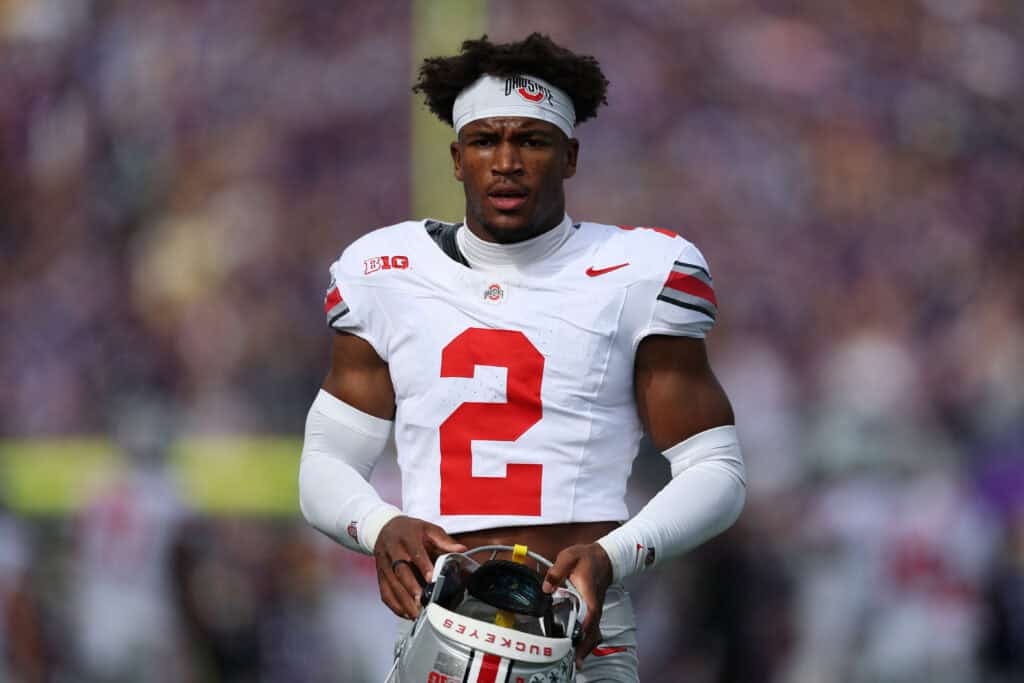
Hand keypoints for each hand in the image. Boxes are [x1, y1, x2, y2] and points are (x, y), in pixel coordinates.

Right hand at [374, 516, 466, 619]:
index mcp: (407, 537)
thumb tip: (461, 549)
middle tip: (422, 600)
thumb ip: (444, 540)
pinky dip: (394, 605)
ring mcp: (384, 563)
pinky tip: (405, 612)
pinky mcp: (380, 574)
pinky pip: (384, 592)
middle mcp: (393, 550)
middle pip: (400, 570)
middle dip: (411, 587)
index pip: (414, 552)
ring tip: (416, 612)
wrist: (384, 527)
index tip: (430, 578)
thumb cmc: (408, 530)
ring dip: (403, 600)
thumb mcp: (427, 528)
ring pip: (391, 584)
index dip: (422, 565)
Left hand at [542, 543, 612, 668]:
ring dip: (585, 646)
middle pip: (592, 631)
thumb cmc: (587, 558)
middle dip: (584, 646)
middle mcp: (594, 606)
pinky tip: (577, 649)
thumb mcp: (569, 557)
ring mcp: (595, 610)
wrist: (603, 558)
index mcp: (588, 594)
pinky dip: (586, 641)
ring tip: (575, 660)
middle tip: (574, 660)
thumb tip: (546, 587)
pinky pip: (592, 630)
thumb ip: (556, 571)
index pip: (589, 615)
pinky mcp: (592, 612)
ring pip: (593, 633)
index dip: (584, 628)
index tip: (576, 641)